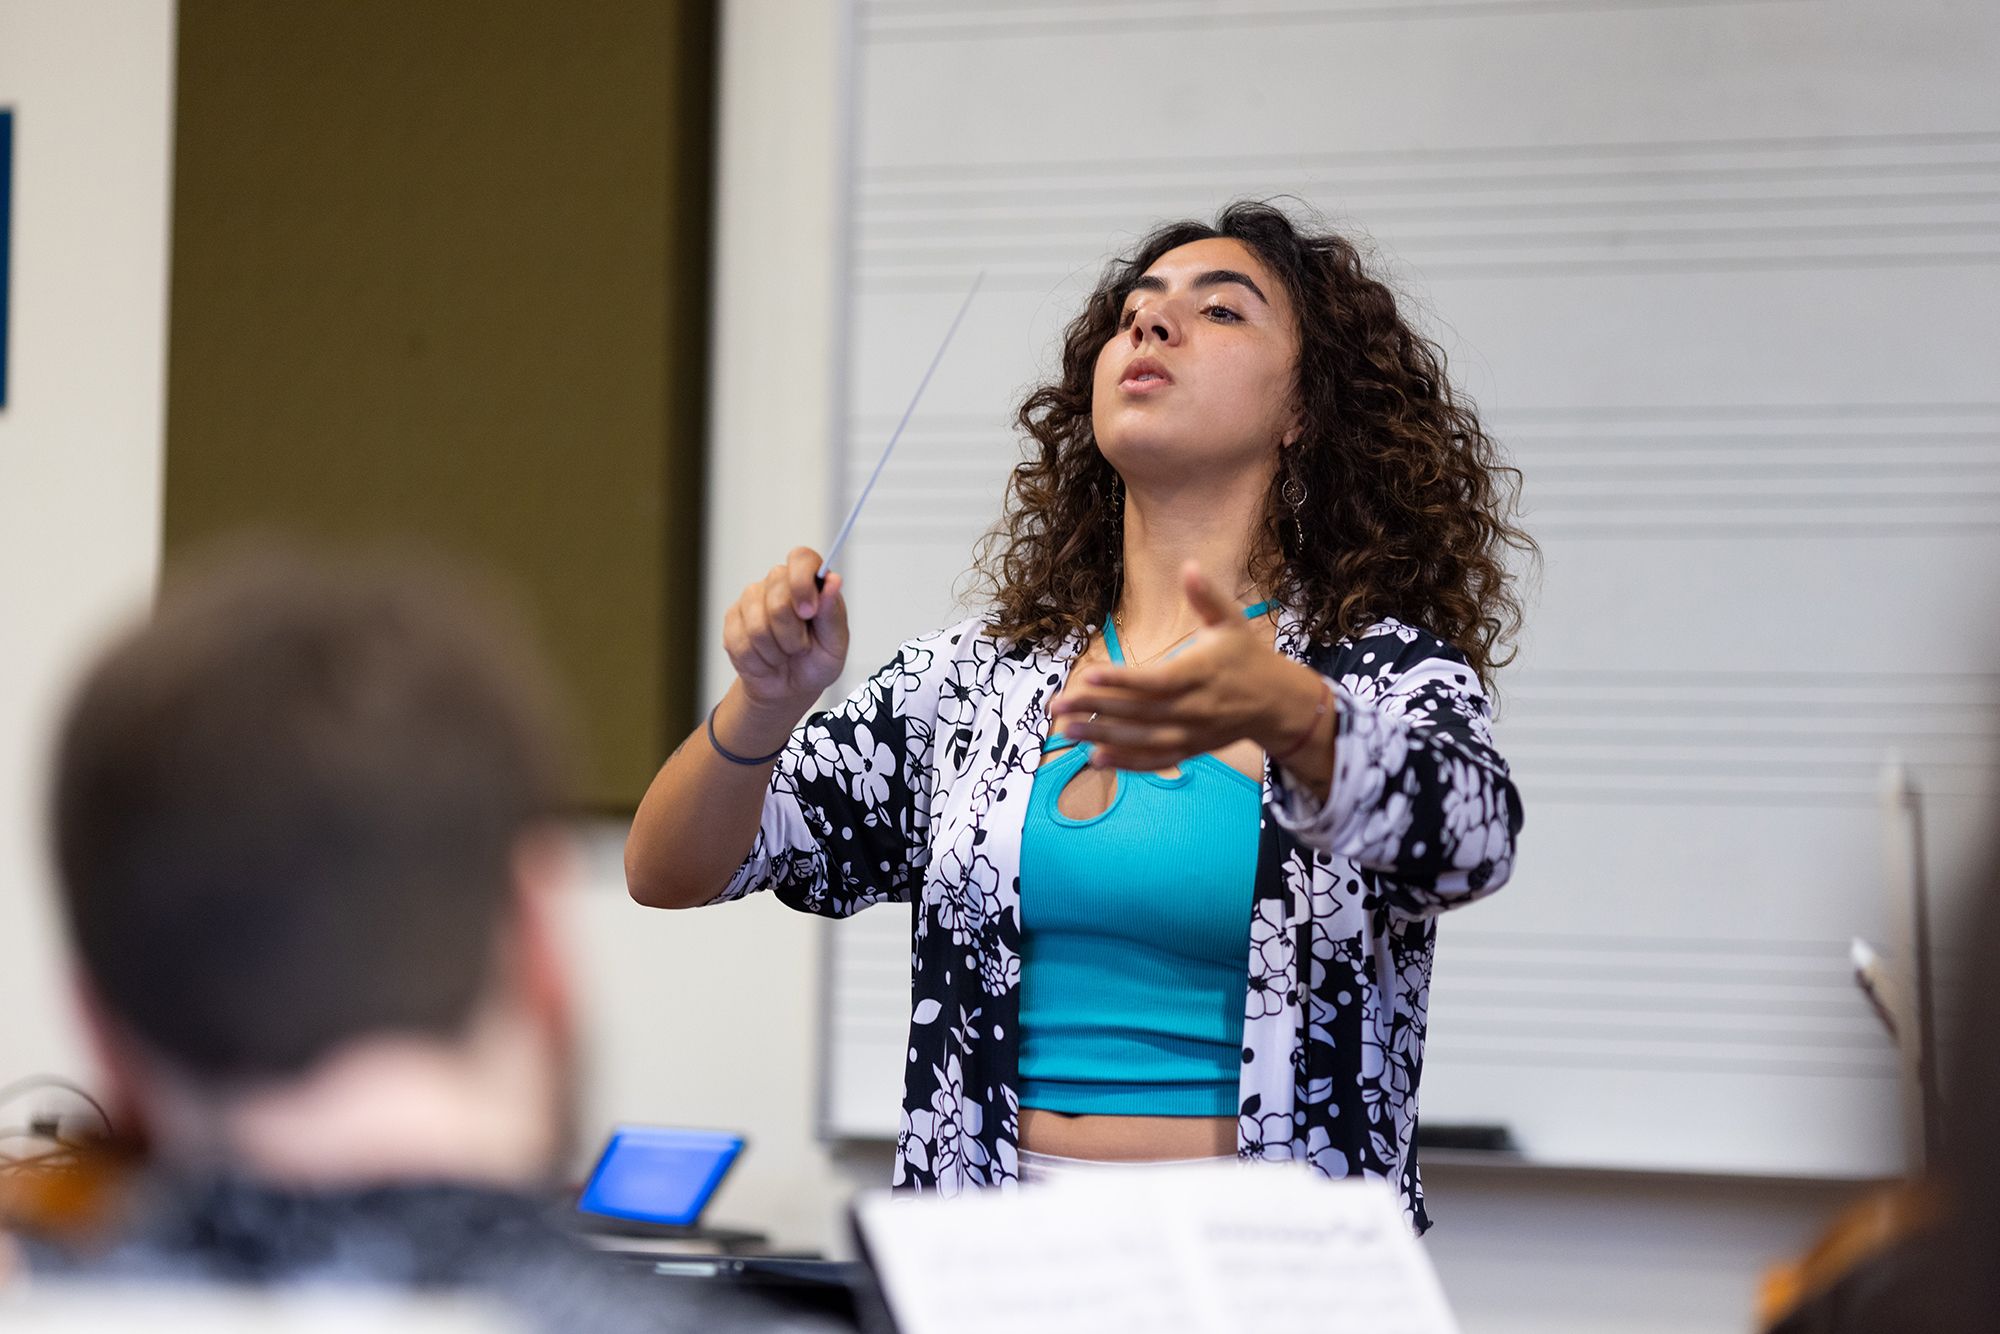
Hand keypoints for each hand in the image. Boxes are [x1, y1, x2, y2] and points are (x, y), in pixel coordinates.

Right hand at [723, 546, 848, 711]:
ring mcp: (751, 599)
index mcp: (809, 580)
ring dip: (777, 652)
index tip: (808, 612)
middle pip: (778, 601)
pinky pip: (740, 643)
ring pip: (758, 626)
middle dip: (792, 636)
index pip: (801, 558)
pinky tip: (767, 660)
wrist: (790, 686)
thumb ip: (832, 612)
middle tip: (801, 648)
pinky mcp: (732, 620)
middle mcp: (778, 582)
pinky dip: (759, 662)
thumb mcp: (835, 643)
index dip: (802, 583)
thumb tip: (833, 581)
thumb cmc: (817, 660)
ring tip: (785, 654)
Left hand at [1051, 562, 1325, 772]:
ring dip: (1101, 737)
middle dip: (1095, 708)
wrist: (1277, 703)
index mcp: (1200, 673)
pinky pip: (1155, 760)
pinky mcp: (1190, 749)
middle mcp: (1194, 708)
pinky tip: (1095, 759)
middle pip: (1139, 711)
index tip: (1088, 673)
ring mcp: (1191, 733)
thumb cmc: (1247, 656)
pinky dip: (1126, 762)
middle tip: (1056, 705)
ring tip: (1064, 731)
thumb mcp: (1231, 621)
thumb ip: (1207, 596)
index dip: (1122, 679)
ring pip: (1141, 739)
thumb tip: (1189, 566)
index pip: (1156, 680)